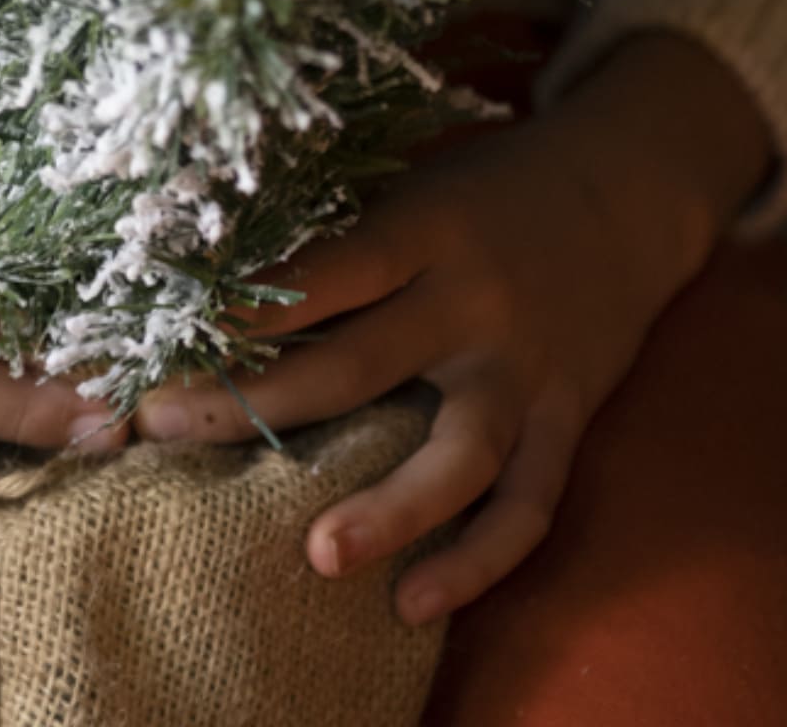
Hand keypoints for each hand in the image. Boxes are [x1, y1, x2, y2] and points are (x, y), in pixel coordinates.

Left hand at [131, 29, 774, 623]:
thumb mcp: (416, 187)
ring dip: (389, 509)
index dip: (241, 311)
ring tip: (317, 555)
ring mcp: (524, 368)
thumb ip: (343, 237)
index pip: (321, 275)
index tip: (159, 338)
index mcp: (423, 230)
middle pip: (358, 365)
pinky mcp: (565, 416)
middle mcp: (472, 302)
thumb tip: (217, 278)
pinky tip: (415, 601)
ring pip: (459, 453)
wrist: (627, 188)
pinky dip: (479, 560)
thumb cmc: (491, 185)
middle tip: (162, 435)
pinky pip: (529, 503)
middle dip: (254, 407)